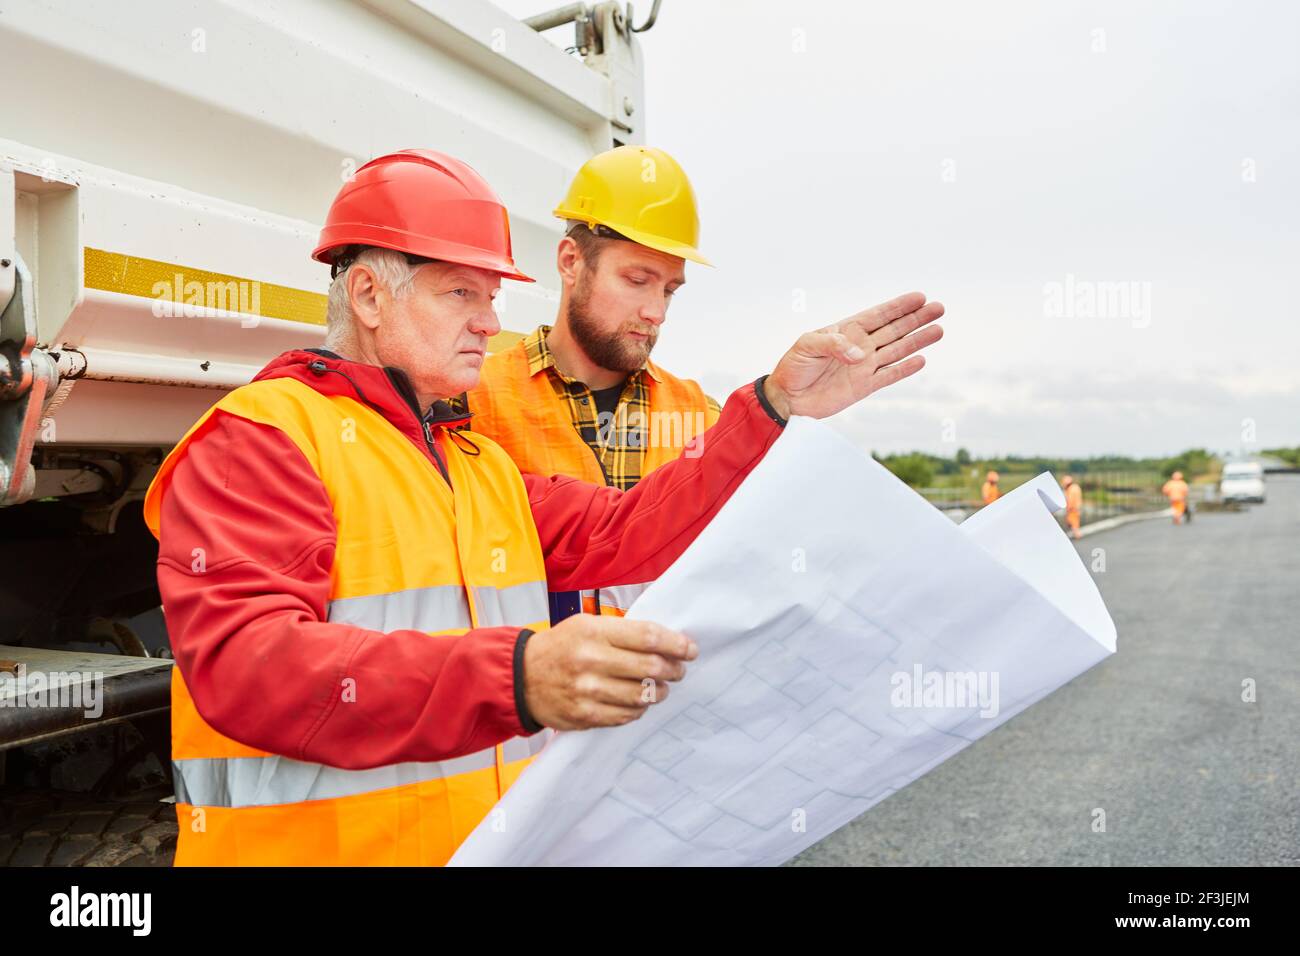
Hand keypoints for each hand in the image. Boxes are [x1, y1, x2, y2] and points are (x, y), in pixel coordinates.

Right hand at [522, 616, 697, 730]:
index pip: (648, 636)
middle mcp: (591, 660)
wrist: (521, 676)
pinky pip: (625, 715)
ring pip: (641, 695)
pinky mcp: (584, 715)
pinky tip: (638, 701)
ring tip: (660, 687)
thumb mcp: (587, 625)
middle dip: (673, 670)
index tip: (689, 649)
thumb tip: (666, 641)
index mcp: (594, 631)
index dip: (676, 643)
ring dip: (659, 692)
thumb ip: (623, 632)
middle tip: (678, 670)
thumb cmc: (561, 646)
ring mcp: (587, 690)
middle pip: (650, 667)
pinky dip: (638, 708)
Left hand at [763, 292, 943, 419]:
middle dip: (916, 319)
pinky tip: (921, 359)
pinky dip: (905, 369)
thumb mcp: (806, 345)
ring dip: (917, 340)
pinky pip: (889, 376)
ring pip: (897, 350)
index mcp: (846, 331)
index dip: (899, 306)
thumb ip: (833, 344)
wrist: (787, 398)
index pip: (878, 315)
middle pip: (894, 330)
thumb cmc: (793, 367)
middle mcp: (859, 346)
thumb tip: (859, 354)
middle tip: (939, 308)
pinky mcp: (864, 387)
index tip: (920, 297)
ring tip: (939, 329)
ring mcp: (863, 366)